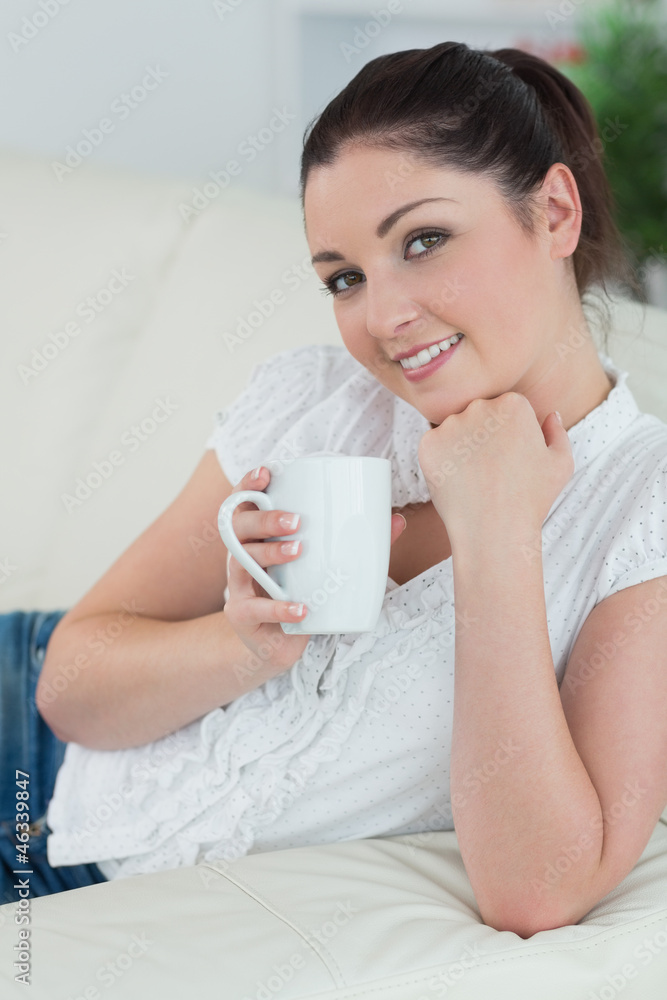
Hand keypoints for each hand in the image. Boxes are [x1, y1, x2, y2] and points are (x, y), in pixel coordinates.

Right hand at [223, 467, 407, 672]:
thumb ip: (356, 543)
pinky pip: (253, 609)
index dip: (248, 485)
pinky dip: (278, 608)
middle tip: (297, 520)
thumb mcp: (321, 566)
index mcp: (258, 537)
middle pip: (239, 528)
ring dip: (270, 554)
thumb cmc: (299, 593)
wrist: (276, 643)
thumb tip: (397, 520)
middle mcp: (241, 556)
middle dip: (265, 520)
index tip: (267, 472)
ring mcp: (238, 586)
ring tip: (299, 550)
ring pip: (241, 563)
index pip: (243, 503)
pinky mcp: (241, 616)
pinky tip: (301, 608)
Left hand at [417, 393, 573, 545]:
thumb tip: (550, 415)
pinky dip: (443, 462)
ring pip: (455, 430)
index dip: (509, 436)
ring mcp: (451, 424)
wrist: (494, 530)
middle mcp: (480, 407)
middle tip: (492, 471)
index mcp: (513, 404)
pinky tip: (458, 482)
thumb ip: (556, 432)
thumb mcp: (560, 464)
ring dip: (461, 448)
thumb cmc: (531, 500)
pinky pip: (435, 447)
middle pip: (478, 414)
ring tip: (475, 479)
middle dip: (483, 437)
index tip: (510, 460)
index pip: (505, 409)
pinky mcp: (428, 444)